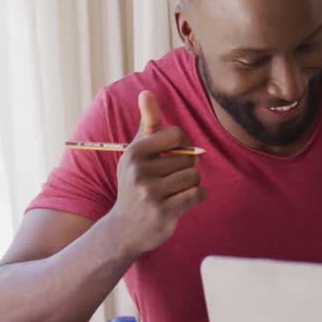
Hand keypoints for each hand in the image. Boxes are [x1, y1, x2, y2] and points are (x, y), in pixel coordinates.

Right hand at [105, 91, 205, 255]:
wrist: (124, 229)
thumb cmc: (135, 184)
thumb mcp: (137, 153)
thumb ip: (147, 124)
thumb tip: (147, 92)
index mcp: (134, 152)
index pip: (177, 134)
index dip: (183, 146)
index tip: (173, 157)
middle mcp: (139, 171)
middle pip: (189, 159)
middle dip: (186, 170)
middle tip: (169, 182)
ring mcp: (150, 193)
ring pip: (194, 177)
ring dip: (191, 185)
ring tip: (174, 193)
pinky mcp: (163, 212)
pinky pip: (198, 195)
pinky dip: (196, 198)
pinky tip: (181, 203)